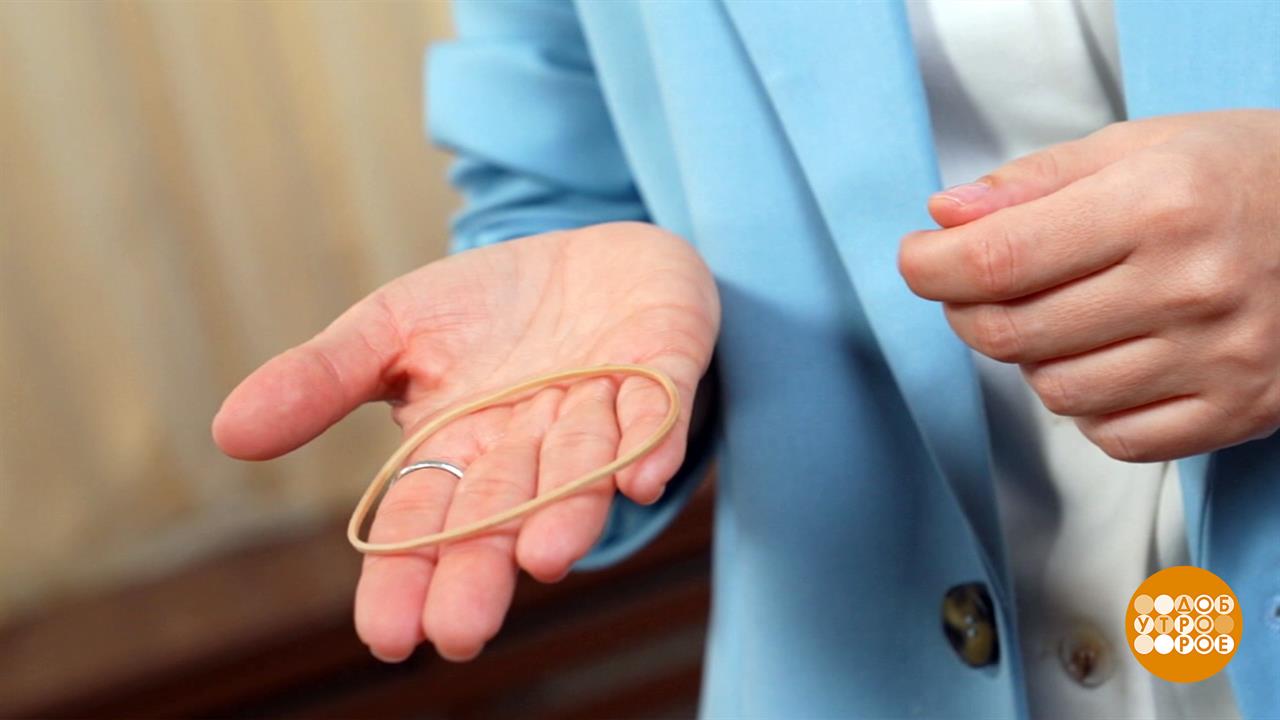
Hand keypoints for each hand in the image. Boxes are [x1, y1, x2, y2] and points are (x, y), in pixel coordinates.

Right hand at [212, 222, 718, 660]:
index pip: (424, 523)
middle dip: (482, 570)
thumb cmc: (489, 307)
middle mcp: (534, 449)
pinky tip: (642, 479)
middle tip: (461, 632)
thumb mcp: (393, 328)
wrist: (594, 257)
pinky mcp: (662, 369)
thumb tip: (227, 433)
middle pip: (502, 514)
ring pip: (581, 469)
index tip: (387, 636)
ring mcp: (602, 413)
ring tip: (545, 556)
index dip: (406, 576)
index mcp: (464, 450)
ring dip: (566, 511)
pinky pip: (658, 410)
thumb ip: (324, 379)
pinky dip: (651, 442)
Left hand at [899, 110, 1279, 461]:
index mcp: (1158, 205)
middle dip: (967, 311)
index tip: (919, 261)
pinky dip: (1091, 409)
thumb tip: (947, 215)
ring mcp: (1218, 358)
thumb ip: (1036, 181)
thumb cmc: (1251, 174)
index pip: (998, 259)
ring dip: (1032, 359)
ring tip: (1060, 319)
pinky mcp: (1238, 411)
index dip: (932, 267)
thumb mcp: (1144, 145)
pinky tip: (1109, 363)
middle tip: (976, 287)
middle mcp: (1189, 286)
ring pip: (1056, 391)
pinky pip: (1117, 438)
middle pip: (1012, 333)